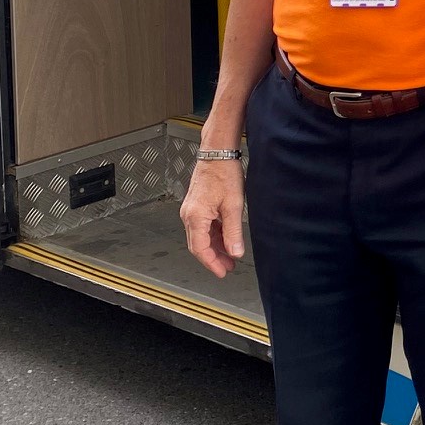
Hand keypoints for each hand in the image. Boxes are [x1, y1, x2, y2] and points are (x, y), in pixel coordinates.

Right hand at [180, 157, 245, 277]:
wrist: (217, 152)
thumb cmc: (223, 172)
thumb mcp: (233, 206)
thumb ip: (233, 232)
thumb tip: (235, 252)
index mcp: (195, 217)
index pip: (200, 249)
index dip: (211, 263)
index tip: (222, 272)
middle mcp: (189, 214)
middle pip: (198, 244)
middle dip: (213, 258)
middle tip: (227, 267)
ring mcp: (191, 209)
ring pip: (201, 235)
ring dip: (214, 246)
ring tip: (229, 254)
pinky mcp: (197, 204)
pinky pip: (203, 225)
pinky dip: (213, 234)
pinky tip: (225, 237)